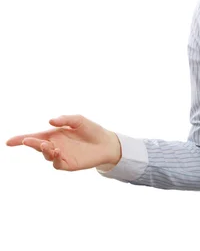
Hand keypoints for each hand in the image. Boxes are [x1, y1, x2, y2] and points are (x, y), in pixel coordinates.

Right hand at [5, 114, 120, 171]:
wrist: (106, 142)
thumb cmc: (91, 129)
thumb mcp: (78, 120)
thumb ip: (64, 119)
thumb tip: (50, 121)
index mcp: (54, 134)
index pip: (35, 136)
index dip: (21, 139)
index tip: (8, 142)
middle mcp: (54, 145)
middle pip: (37, 145)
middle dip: (31, 143)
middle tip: (26, 141)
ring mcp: (60, 155)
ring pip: (46, 155)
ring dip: (43, 150)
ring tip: (46, 145)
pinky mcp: (68, 164)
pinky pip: (57, 163)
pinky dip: (54, 158)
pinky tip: (57, 151)